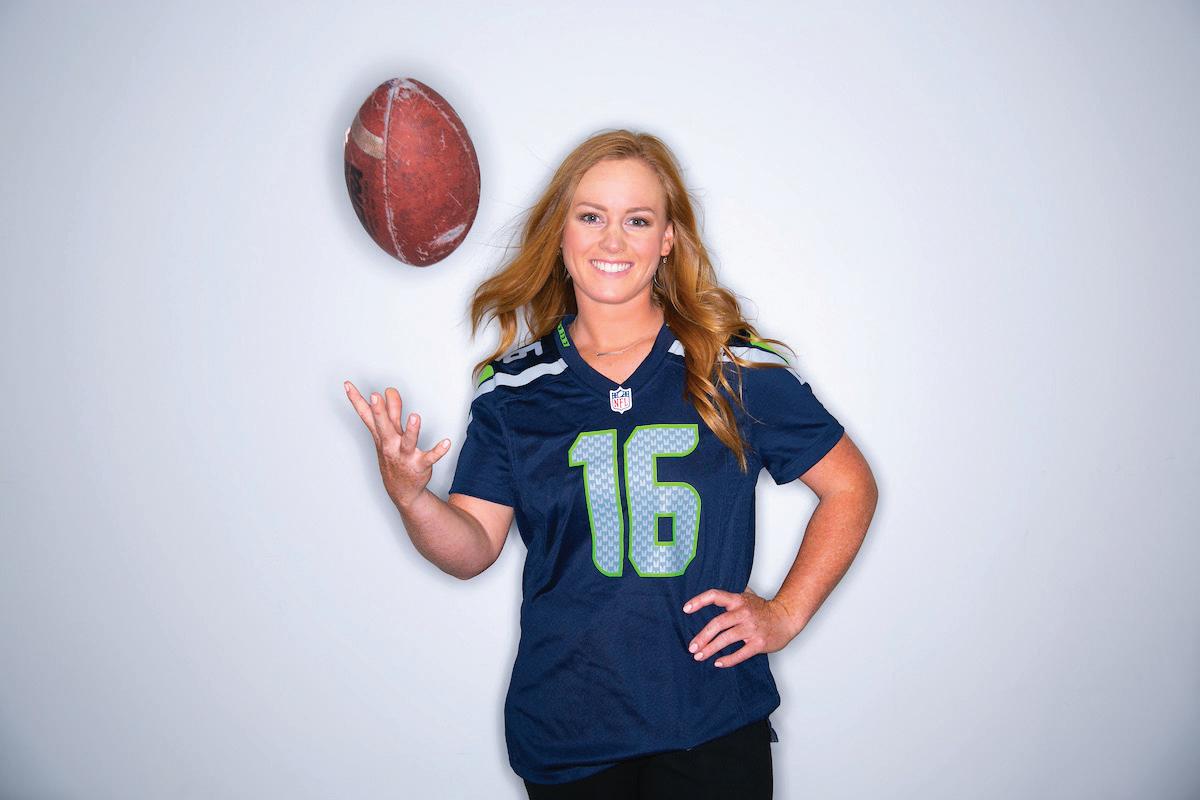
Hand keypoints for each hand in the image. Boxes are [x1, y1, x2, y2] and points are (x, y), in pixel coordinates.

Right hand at [344, 381, 450, 509]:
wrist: (402, 491)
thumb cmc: (394, 459)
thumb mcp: (388, 436)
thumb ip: (389, 412)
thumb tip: (389, 391)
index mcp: (382, 435)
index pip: (366, 416)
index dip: (356, 400)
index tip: (347, 384)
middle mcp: (391, 444)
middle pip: (384, 426)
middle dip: (379, 412)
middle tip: (375, 396)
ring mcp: (405, 455)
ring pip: (408, 441)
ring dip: (412, 430)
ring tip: (415, 417)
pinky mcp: (420, 464)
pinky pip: (430, 457)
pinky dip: (439, 451)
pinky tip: (446, 443)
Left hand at [682, 588, 799, 668]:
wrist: (787, 618)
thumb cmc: (765, 609)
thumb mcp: (749, 595)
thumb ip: (732, 595)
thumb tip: (714, 595)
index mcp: (738, 600)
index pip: (715, 596)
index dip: (699, 601)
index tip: (686, 609)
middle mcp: (743, 613)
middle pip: (717, 623)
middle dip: (702, 637)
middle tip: (692, 647)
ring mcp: (751, 628)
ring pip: (726, 639)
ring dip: (710, 649)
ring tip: (699, 656)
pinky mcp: (758, 643)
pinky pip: (740, 654)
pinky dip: (727, 660)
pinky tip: (718, 663)